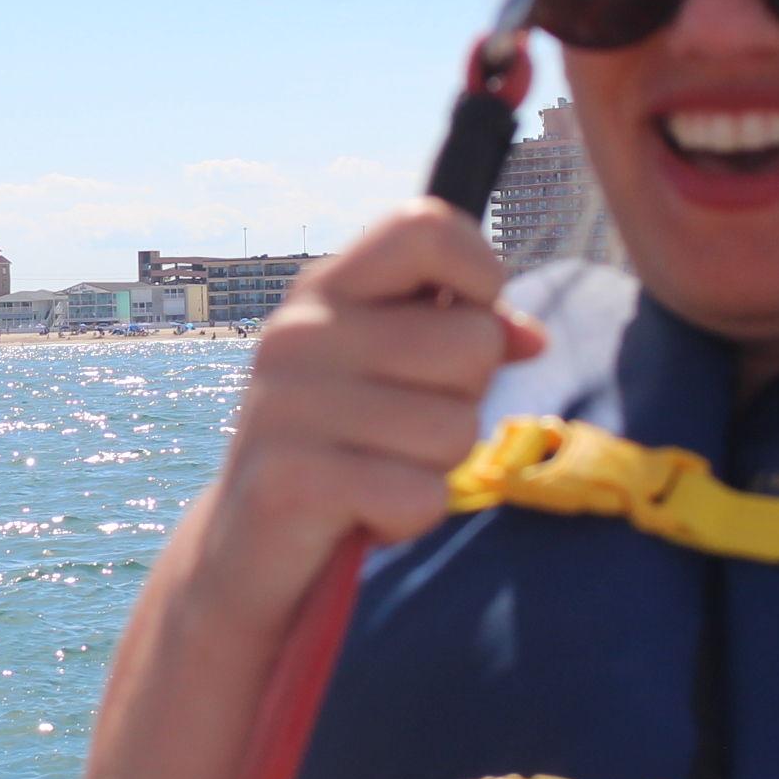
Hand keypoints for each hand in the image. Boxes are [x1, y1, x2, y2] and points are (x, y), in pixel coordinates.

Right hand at [185, 202, 541, 641]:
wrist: (246, 550)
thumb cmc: (344, 450)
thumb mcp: (399, 379)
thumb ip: (463, 337)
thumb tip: (531, 338)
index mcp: (326, 291)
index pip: (424, 227)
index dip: (478, 273)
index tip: (464, 321)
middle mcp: (299, 332)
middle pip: (472, 341)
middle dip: (465, 401)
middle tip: (402, 432)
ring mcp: (287, 404)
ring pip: (455, 428)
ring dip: (435, 467)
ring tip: (379, 473)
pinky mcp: (291, 480)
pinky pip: (420, 495)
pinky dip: (409, 517)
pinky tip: (364, 515)